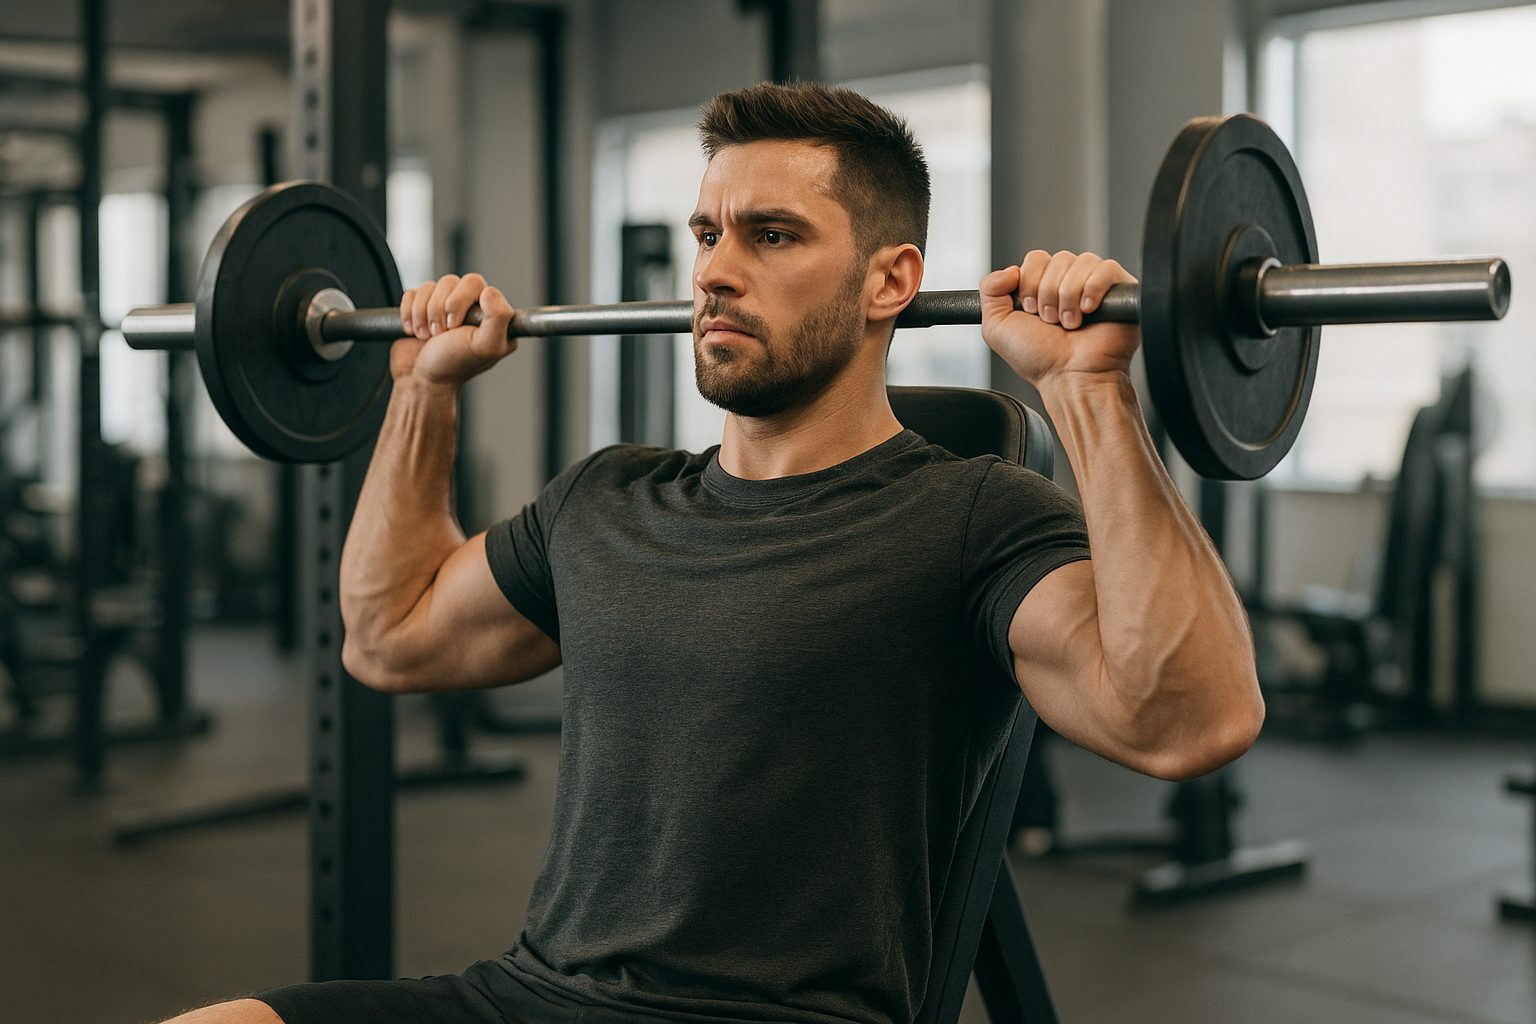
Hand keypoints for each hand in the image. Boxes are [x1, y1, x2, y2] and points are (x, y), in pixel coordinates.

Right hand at [393, 273, 516, 388]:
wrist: (420, 381)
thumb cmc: (453, 366)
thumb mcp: (485, 346)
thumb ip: (499, 317)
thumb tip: (490, 290)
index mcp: (489, 314)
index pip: (475, 283)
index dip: (460, 301)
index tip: (456, 327)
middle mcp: (469, 307)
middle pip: (449, 281)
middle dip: (439, 309)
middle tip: (440, 333)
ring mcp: (444, 306)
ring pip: (429, 287)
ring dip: (423, 314)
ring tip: (427, 336)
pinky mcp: (421, 307)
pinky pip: (412, 293)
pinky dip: (409, 314)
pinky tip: (415, 332)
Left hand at [980, 250, 1138, 388]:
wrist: (1070, 377)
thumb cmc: (1040, 359)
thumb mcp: (997, 327)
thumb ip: (990, 291)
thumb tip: (1008, 269)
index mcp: (1044, 286)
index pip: (1036, 258)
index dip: (1030, 282)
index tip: (1030, 311)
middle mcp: (1070, 282)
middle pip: (1058, 258)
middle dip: (1048, 293)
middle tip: (1051, 322)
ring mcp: (1096, 285)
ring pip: (1080, 262)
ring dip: (1068, 297)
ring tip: (1070, 324)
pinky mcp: (1121, 289)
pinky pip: (1107, 268)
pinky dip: (1092, 290)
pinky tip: (1088, 312)